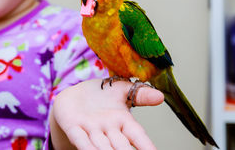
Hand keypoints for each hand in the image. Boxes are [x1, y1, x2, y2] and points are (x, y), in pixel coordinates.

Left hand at [49, 78, 163, 149]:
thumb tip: (161, 96)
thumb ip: (141, 94)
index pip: (137, 135)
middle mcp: (108, 130)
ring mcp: (91, 130)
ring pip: (101, 146)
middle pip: (120, 146)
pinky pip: (80, 139)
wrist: (74, 95)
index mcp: (122, 121)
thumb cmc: (101, 95)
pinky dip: (85, 147)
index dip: (146, 145)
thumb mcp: (123, 90)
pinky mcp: (73, 127)